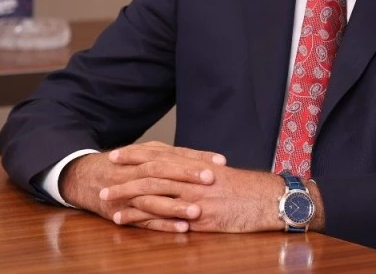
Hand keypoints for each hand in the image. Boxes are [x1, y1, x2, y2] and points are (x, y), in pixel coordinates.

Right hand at [60, 142, 225, 231]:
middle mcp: (137, 171)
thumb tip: (205, 158)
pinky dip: (162, 224)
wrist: (85, 177)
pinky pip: (144, 219)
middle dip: (187, 175)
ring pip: (153, 197)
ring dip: (175, 205)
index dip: (197, 157)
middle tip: (210, 179)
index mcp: (146, 155)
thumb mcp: (145, 153)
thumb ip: (172, 155)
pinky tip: (181, 228)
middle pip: (163, 171)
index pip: (175, 154)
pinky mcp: (123, 211)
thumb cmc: (124, 164)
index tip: (220, 162)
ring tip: (197, 211)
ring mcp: (129, 192)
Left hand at [105, 164, 289, 233]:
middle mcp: (193, 179)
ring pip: (153, 193)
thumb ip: (203, 174)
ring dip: (126, 195)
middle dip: (125, 173)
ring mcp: (195, 199)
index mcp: (199, 166)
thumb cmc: (251, 189)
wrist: (271, 201)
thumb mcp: (224, 176)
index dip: (139, 154)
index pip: (163, 155)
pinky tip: (124, 221)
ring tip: (105, 199)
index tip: (119, 154)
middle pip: (152, 172)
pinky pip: (164, 219)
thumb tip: (187, 172)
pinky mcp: (198, 219)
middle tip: (104, 174)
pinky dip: (141, 219)